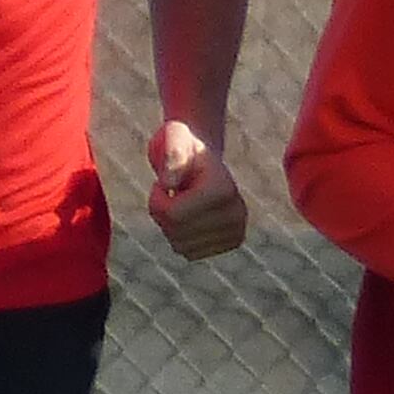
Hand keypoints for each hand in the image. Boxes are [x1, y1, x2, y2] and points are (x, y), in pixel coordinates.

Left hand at [145, 119, 249, 260]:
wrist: (203, 159)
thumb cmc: (184, 144)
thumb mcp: (174, 140)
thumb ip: (172, 156)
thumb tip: (168, 184)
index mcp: (223, 190)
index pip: (173, 215)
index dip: (156, 200)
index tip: (162, 183)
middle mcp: (236, 213)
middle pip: (177, 233)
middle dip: (161, 215)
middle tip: (168, 193)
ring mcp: (237, 230)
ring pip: (181, 247)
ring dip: (170, 228)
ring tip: (178, 204)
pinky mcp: (232, 242)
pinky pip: (191, 254)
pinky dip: (181, 239)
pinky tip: (187, 219)